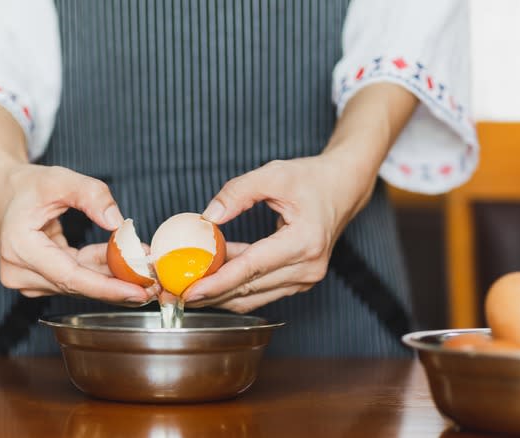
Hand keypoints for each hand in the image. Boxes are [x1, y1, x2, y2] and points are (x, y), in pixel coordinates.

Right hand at [0, 164, 155, 304]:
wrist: (4, 192)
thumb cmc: (29, 185)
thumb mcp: (62, 179)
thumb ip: (93, 196)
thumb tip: (118, 224)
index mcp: (20, 247)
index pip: (70, 276)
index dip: (106, 287)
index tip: (137, 292)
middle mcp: (19, 271)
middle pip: (79, 285)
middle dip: (118, 283)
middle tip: (154, 281)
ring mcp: (28, 279)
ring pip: (81, 283)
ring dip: (114, 276)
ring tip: (145, 267)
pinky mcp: (39, 279)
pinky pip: (78, 277)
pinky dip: (102, 270)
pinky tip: (126, 262)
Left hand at [183, 155, 372, 312]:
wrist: (344, 187)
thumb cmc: (312, 179)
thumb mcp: (274, 174)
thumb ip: (238, 192)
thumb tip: (207, 217)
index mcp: (305, 241)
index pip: (252, 268)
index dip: (218, 282)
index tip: (190, 291)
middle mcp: (309, 267)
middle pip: (250, 288)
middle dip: (211, 294)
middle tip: (175, 294)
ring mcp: (306, 278)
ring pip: (254, 296)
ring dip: (221, 294)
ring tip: (187, 290)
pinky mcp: (301, 280)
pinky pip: (262, 290)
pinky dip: (237, 286)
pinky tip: (213, 278)